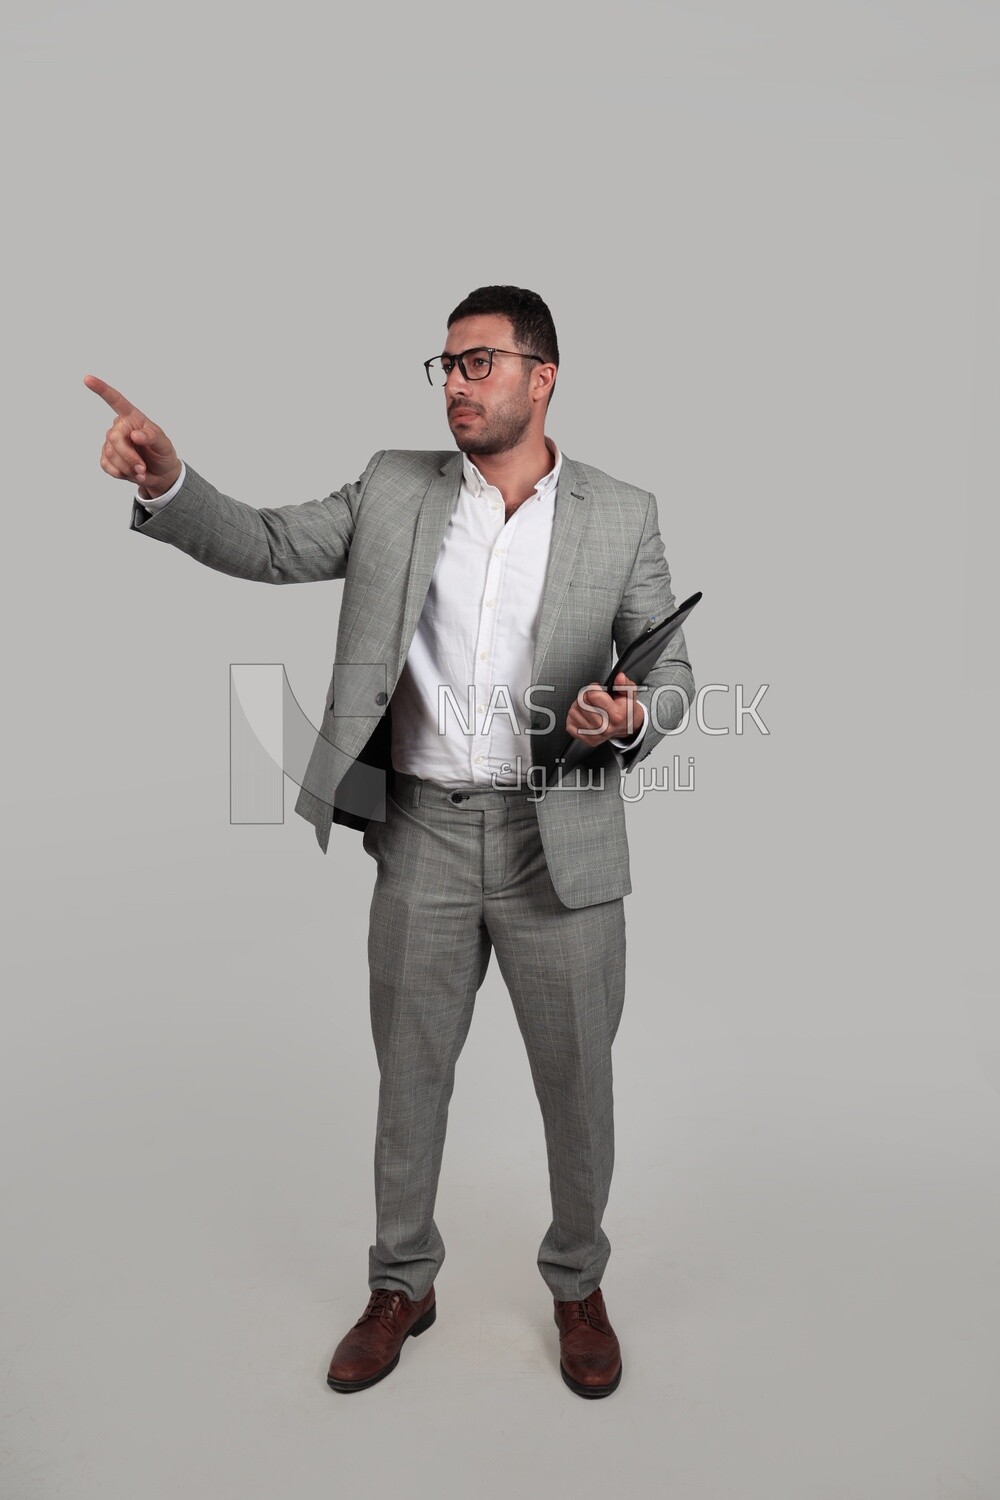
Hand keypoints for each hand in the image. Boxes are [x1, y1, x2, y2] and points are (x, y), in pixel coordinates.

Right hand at [84, 374, 181, 499]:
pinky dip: (120, 473)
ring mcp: (111, 443)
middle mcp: (119, 427)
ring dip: (127, 467)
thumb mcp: (164, 445)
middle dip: (129, 456)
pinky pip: (106, 466)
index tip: (88, 379)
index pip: (116, 400)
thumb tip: (135, 435)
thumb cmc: (162, 454)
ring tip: (141, 471)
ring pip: (111, 455)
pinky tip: (131, 473)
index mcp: (132, 417)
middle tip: (142, 467)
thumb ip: (152, 437)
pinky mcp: (106, 458)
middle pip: (114, 438)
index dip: (101, 389)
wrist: (160, 474)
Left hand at [565, 671, 645, 745]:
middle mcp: (604, 727)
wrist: (626, 726)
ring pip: (573, 712)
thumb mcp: (629, 694)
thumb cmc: (626, 709)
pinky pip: (570, 723)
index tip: (597, 689)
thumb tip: (619, 677)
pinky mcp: (586, 738)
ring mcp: (594, 735)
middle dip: (586, 696)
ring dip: (579, 706)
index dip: (594, 688)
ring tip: (589, 706)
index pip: (593, 695)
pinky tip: (584, 715)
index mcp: (616, 715)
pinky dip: (575, 717)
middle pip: (581, 703)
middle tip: (594, 698)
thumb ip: (624, 684)